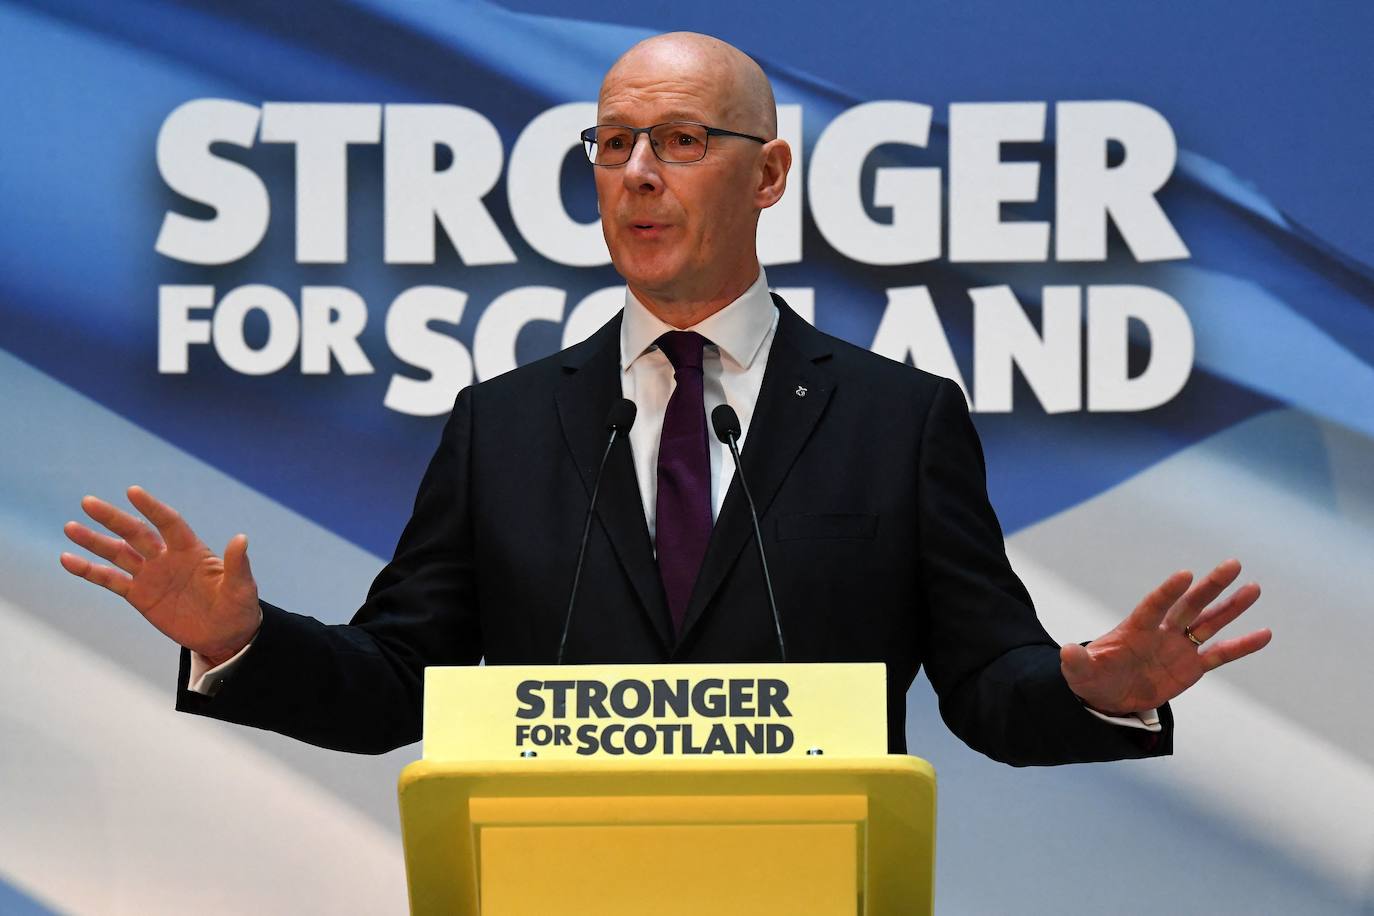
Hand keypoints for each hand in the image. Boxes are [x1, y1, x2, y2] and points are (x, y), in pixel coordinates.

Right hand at [60, 486, 261, 666]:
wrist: (225, 635)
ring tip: (71, 527)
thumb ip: (238, 564)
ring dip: (95, 541)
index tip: (133, 492)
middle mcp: (167, 557)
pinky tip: (67, 559)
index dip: (152, 508)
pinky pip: (110, 580)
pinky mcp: (139, 595)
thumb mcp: (242, 588)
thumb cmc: (238, 608)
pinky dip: (89, 570)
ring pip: (118, 553)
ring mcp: (151, 575)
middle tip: (88, 502)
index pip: (169, 523)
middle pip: (136, 533)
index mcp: (191, 550)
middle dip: (113, 518)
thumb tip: (241, 538)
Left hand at [1060, 559, 1271, 716]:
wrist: (1108, 697)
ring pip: (1209, 623)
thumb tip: (1066, 652)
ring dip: (1231, 607)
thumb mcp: (1080, 674)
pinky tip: (1265, 634)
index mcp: (1135, 629)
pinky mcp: (1192, 667)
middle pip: (1189, 605)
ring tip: (1253, 588)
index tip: (1185, 574)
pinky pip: (1220, 654)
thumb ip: (1077, 662)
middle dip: (1210, 586)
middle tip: (1232, 564)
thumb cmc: (1092, 678)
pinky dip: (1241, 645)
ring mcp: (1178, 647)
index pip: (1154, 606)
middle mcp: (1161, 632)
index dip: (1168, 592)